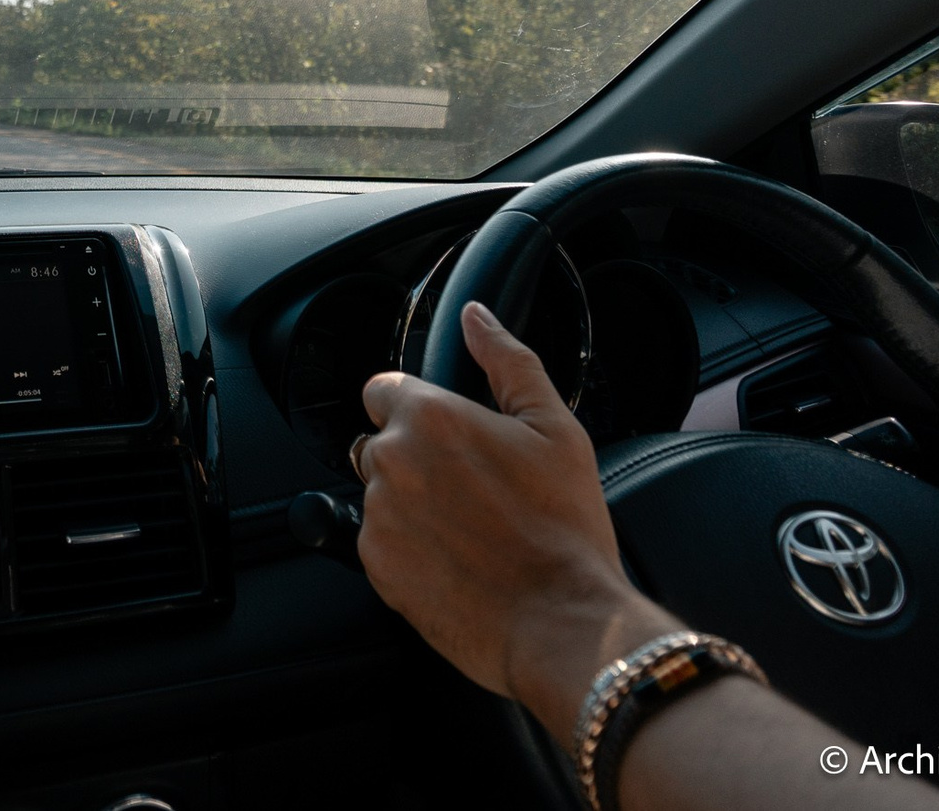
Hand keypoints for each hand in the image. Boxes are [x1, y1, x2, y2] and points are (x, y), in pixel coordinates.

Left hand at [358, 300, 680, 730]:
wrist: (562, 622)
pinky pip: (378, 541)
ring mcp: (377, 516)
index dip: (417, 408)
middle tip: (471, 488)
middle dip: (414, 456)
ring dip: (409, 502)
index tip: (448, 434)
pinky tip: (455, 559)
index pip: (384, 389)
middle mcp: (391, 460)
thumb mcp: (554, 427)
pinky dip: (406, 547)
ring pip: (379, 492)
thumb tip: (477, 316)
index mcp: (430, 417)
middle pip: (379, 441)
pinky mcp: (374, 565)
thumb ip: (507, 360)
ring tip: (469, 528)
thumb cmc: (564, 528)